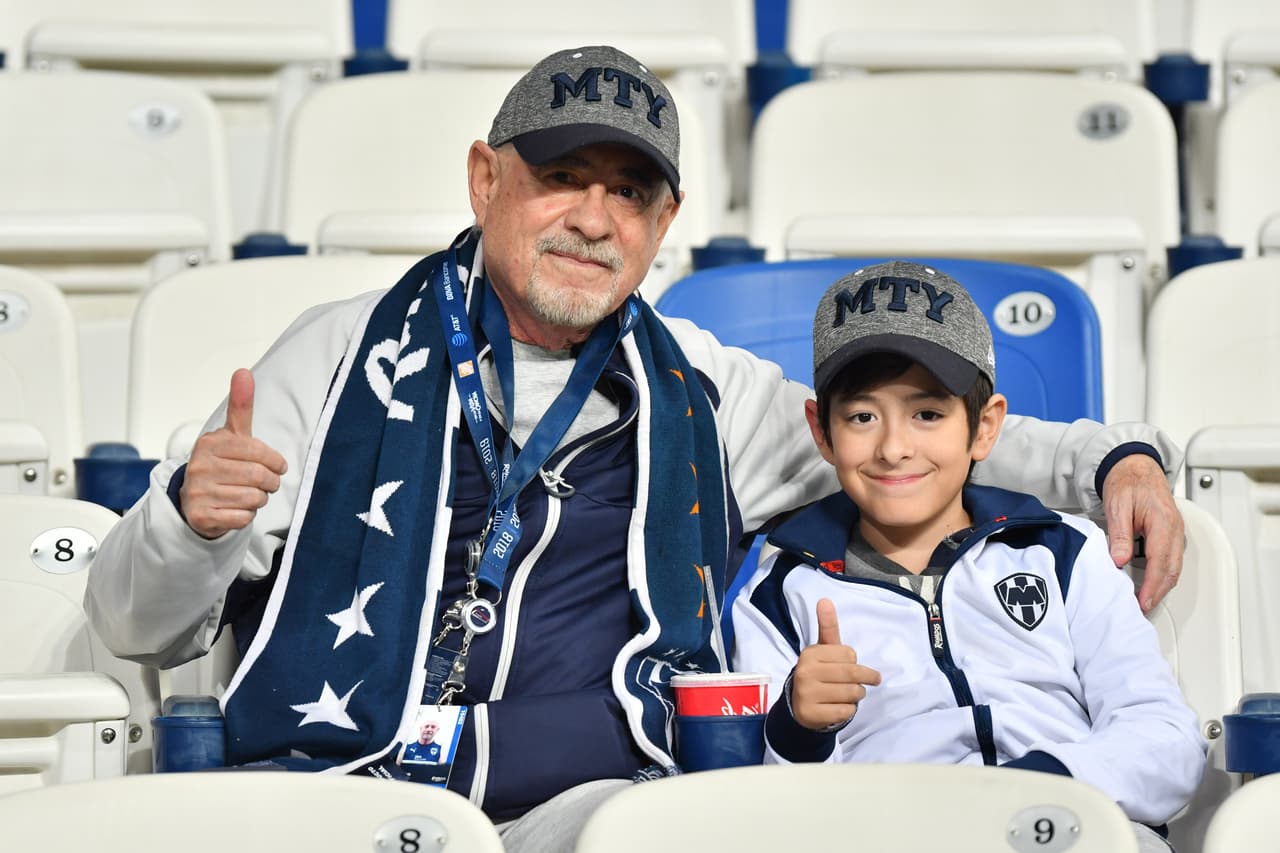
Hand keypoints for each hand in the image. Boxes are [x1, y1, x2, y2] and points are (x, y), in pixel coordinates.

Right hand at [179, 369, 287, 539]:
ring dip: (259, 499)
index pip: (258, 453)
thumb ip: (240, 405)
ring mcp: (198, 492)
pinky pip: (243, 518)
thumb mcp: (232, 434)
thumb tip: (243, 372)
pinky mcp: (201, 516)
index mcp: (210, 443)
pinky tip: (236, 508)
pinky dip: (247, 515)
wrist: (195, 500)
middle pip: (259, 477)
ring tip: (250, 494)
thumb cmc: (221, 463)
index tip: (278, 466)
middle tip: (267, 483)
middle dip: (270, 482)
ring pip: (253, 498)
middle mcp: (200, 466)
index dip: (275, 461)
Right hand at [790, 598, 881, 730]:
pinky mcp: (812, 714)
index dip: (854, 661)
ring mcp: (807, 694)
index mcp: (810, 653)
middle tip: (868, 682)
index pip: (850, 654)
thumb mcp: (822, 649)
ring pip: (851, 694)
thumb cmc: (819, 672)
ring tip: (848, 694)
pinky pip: (845, 711)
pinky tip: (838, 707)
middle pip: (852, 674)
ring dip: (856, 695)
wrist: (799, 705)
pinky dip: (848, 710)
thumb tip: (825, 599)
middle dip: (864, 679)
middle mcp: (805, 672)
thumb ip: (827, 626)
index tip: (848, 665)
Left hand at [1101, 453, 1183, 613]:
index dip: (1152, 585)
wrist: (1134, 465)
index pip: (1160, 561)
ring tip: (1145, 601)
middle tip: (1142, 608)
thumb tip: (1119, 561)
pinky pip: (1171, 559)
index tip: (1143, 602)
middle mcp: (1174, 528)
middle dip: (1158, 592)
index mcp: (1163, 521)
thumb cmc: (1126, 482)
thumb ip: (1120, 534)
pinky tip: (1150, 584)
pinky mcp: (1171, 534)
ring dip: (1161, 586)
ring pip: (1174, 567)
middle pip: (1172, 569)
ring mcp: (1176, 532)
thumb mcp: (1117, 506)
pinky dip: (1162, 575)